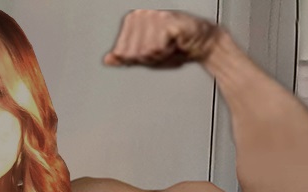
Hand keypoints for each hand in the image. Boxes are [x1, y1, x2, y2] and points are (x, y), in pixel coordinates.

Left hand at [103, 9, 222, 68]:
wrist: (199, 45)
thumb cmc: (174, 48)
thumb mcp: (145, 58)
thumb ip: (125, 58)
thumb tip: (107, 60)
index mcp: (132, 21)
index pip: (121, 53)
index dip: (137, 60)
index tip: (151, 52)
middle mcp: (140, 14)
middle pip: (131, 54)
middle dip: (147, 59)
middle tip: (161, 51)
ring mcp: (152, 15)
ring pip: (143, 52)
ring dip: (158, 56)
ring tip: (168, 47)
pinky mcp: (165, 20)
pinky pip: (155, 47)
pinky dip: (166, 52)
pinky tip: (174, 43)